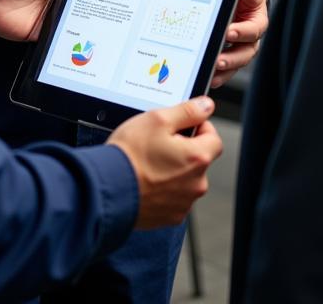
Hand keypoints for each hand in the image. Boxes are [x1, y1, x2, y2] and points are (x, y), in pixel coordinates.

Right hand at [108, 96, 221, 228]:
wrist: (107, 189)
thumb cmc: (130, 154)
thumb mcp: (157, 119)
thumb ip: (187, 111)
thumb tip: (206, 106)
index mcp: (198, 158)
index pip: (214, 139)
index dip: (200, 128)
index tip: (183, 127)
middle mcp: (196, 184)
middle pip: (199, 160)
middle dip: (184, 150)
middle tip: (158, 144)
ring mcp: (184, 203)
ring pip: (186, 179)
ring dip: (174, 170)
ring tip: (148, 163)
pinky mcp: (170, 216)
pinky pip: (174, 197)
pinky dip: (164, 189)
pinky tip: (146, 181)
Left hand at [209, 0, 266, 88]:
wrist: (241, 7)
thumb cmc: (245, 1)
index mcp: (258, 24)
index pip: (252, 30)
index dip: (242, 32)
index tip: (229, 32)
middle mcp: (251, 42)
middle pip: (244, 54)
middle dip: (231, 58)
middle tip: (218, 60)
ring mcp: (240, 52)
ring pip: (235, 65)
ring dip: (224, 71)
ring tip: (211, 71)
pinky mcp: (230, 59)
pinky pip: (225, 71)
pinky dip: (217, 76)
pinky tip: (208, 77)